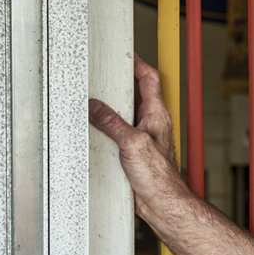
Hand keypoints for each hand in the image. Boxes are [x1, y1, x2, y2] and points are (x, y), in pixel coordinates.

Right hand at [88, 54, 187, 218]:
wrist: (162, 203)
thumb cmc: (159, 177)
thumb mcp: (132, 143)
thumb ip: (113, 123)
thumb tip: (95, 106)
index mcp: (157, 115)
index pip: (150, 79)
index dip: (137, 63)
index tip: (123, 51)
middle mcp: (150, 123)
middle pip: (135, 92)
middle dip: (118, 80)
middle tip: (101, 69)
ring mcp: (141, 136)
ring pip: (124, 111)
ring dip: (110, 103)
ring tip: (92, 94)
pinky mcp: (132, 150)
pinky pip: (116, 130)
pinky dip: (105, 124)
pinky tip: (92, 125)